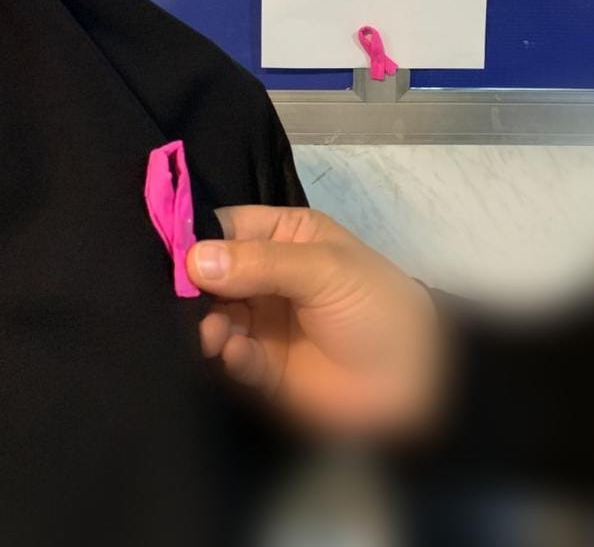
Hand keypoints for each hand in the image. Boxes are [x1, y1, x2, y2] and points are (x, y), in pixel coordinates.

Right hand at [187, 205, 442, 436]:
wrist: (416, 378)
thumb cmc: (375, 304)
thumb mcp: (325, 269)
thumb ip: (261, 264)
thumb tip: (194, 258)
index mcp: (284, 236)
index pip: (226, 227)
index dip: (195, 237)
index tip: (164, 254)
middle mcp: (266, 276)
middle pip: (210, 274)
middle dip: (192, 288)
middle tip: (182, 302)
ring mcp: (263, 321)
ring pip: (215, 317)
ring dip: (207, 324)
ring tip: (215, 333)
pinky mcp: (263, 368)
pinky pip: (231, 358)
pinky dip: (228, 356)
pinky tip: (239, 356)